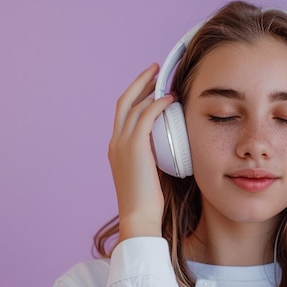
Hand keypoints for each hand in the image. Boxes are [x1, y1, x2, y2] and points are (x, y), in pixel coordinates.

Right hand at [108, 63, 173, 239]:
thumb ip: (153, 154)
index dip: (136, 95)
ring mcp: (121, 143)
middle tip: (155, 70)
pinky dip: (157, 104)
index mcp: (116, 147)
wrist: (139, 216)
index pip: (124, 113)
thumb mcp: (148, 172)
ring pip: (133, 105)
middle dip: (139, 82)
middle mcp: (115, 141)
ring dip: (150, 88)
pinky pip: (145, 116)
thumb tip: (170, 143)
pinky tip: (170, 98)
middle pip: (124, 101)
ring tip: (165, 79)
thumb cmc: (148, 201)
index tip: (151, 85)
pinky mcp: (133, 146)